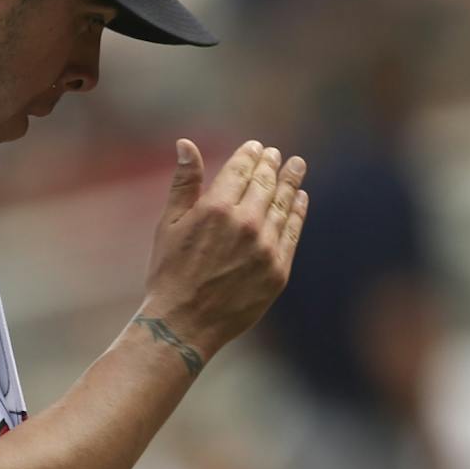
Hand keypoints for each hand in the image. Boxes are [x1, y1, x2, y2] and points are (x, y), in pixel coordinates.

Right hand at [140, 138, 307, 362]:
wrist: (184, 324)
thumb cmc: (170, 273)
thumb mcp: (169, 224)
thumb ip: (184, 183)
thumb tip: (186, 144)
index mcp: (216, 208)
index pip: (241, 170)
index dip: (251, 155)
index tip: (257, 147)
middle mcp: (245, 224)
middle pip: (266, 183)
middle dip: (272, 165)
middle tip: (277, 155)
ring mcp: (266, 248)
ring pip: (284, 205)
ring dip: (291, 182)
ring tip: (297, 167)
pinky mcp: (278, 271)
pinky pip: (293, 233)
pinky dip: (298, 212)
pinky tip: (300, 199)